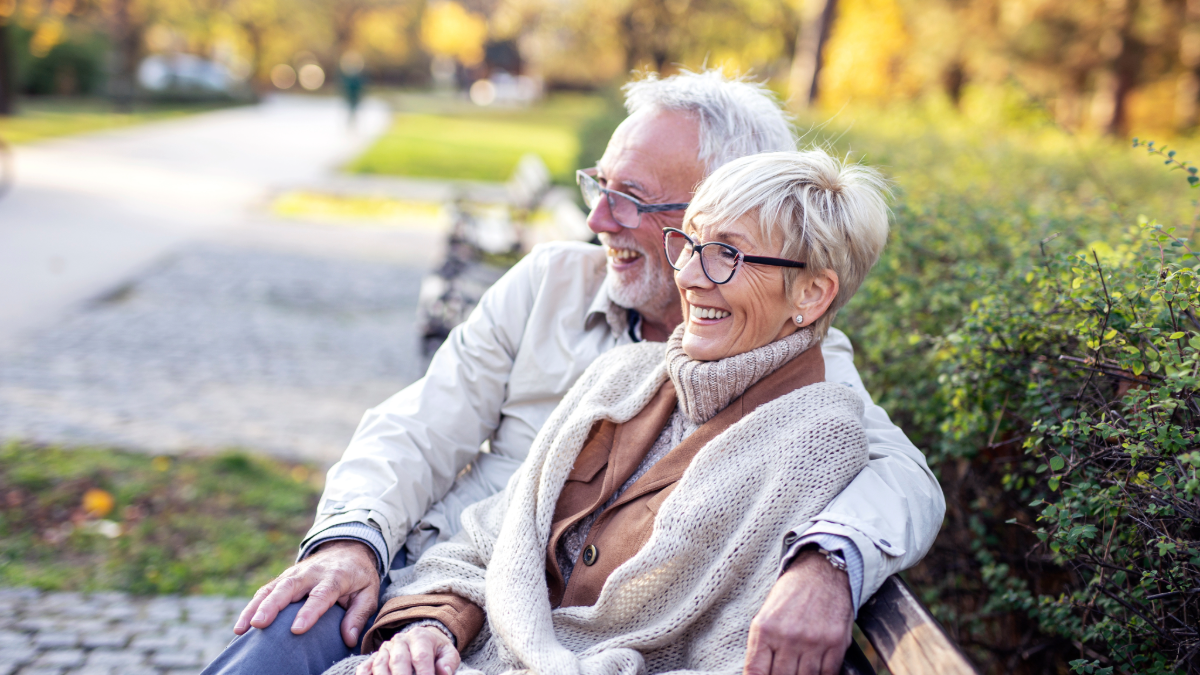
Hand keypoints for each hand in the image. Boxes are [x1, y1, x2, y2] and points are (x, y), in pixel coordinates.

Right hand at [234, 540, 380, 646]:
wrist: (348, 548)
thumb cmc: (359, 576)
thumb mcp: (368, 592)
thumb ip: (358, 615)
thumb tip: (348, 639)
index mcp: (335, 576)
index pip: (321, 595)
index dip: (309, 611)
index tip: (296, 629)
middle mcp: (312, 573)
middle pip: (289, 587)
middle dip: (272, 606)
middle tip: (259, 624)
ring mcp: (295, 573)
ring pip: (272, 588)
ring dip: (255, 607)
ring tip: (241, 628)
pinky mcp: (284, 577)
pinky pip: (265, 590)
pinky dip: (251, 606)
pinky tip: (241, 625)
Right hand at [356, 626, 459, 674]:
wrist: (422, 639)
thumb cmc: (436, 651)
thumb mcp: (447, 653)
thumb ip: (448, 663)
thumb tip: (444, 672)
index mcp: (420, 637)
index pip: (421, 657)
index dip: (424, 674)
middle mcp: (401, 640)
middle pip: (399, 661)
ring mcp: (386, 648)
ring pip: (381, 664)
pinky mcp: (375, 656)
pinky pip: (366, 666)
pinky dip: (365, 674)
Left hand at [743, 549, 853, 674]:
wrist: (822, 572)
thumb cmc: (791, 595)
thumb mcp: (766, 615)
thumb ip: (762, 647)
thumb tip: (759, 674)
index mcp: (765, 629)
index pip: (756, 672)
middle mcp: (788, 636)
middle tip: (783, 672)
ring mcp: (813, 641)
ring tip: (798, 671)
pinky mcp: (835, 642)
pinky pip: (828, 674)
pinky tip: (816, 671)